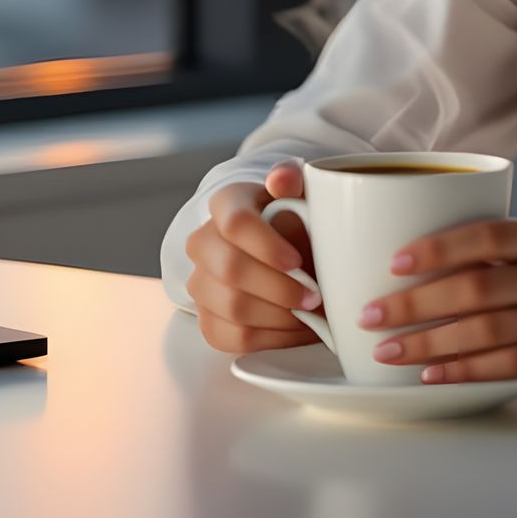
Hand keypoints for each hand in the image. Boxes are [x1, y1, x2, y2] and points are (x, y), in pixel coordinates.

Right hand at [183, 161, 322, 353]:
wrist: (284, 244)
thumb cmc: (295, 215)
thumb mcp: (299, 190)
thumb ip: (292, 180)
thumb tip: (282, 179)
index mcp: (225, 203)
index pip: (235, 224)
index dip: (266, 245)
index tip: (297, 261)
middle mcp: (203, 242)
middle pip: (231, 271)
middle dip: (279, 288)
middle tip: (315, 296)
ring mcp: (200, 283)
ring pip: (232, 307)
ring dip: (279, 316)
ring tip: (312, 314)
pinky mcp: (207, 319)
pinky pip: (232, 337)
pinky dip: (270, 338)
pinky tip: (297, 329)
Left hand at [357, 217, 516, 394]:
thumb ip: (516, 256)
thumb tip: (439, 265)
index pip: (485, 233)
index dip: (435, 248)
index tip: (393, 262)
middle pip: (476, 283)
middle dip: (414, 301)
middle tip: (370, 313)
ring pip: (486, 327)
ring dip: (429, 341)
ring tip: (389, 350)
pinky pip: (510, 364)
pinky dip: (465, 370)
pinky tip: (434, 376)